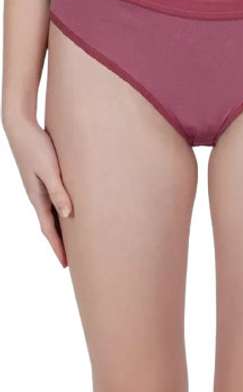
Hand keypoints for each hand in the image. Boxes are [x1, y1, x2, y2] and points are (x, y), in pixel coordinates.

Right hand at [4, 118, 71, 267]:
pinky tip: (69, 211)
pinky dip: (61, 211)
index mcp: (37, 197)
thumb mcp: (49, 169)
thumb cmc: (36, 146)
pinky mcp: (43, 177)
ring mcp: (39, 187)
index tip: (66, 264)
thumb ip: (58, 191)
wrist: (20, 126)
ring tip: (73, 240)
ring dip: (61, 228)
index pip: (49, 229)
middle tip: (71, 260)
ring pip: (52, 214)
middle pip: (50, 225)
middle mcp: (37, 195)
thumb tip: (68, 215)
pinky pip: (53, 201)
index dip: (58, 247)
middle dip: (60, 243)